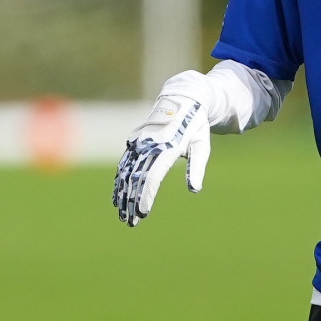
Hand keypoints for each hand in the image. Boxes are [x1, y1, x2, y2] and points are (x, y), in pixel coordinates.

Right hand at [112, 74, 211, 227]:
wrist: (183, 98)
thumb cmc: (196, 125)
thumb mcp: (202, 145)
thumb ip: (197, 167)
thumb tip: (194, 189)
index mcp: (168, 146)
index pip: (153, 176)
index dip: (146, 195)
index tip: (143, 212)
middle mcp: (149, 144)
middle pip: (136, 178)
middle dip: (131, 201)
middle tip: (131, 222)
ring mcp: (139, 142)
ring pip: (126, 172)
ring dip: (122, 194)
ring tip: (122, 213)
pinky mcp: (135, 141)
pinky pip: (124, 164)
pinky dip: (119, 181)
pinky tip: (117, 195)